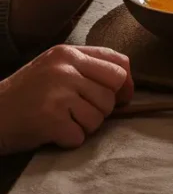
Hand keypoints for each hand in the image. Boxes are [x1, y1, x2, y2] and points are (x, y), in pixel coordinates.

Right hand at [0, 45, 132, 154]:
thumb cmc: (25, 94)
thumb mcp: (54, 68)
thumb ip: (87, 68)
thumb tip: (126, 84)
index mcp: (68, 53)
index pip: (119, 64)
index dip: (126, 84)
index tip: (121, 97)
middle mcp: (65, 69)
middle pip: (112, 92)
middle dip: (104, 108)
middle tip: (82, 113)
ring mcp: (57, 93)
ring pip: (99, 116)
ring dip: (85, 126)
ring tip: (62, 121)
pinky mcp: (49, 119)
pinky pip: (80, 136)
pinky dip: (69, 140)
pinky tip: (52, 132)